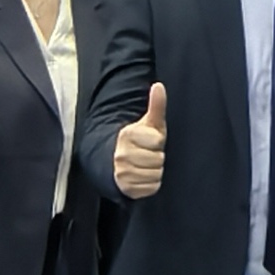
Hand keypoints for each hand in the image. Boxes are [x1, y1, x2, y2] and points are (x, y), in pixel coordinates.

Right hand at [115, 80, 167, 199]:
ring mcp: (122, 173)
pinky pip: (152, 187)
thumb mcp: (149, 122)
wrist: (116, 162)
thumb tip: (158, 85)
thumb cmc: (139, 139)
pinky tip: (145, 176)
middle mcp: (121, 155)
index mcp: (127, 135)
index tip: (151, 140)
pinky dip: (151, 183)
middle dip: (157, 157)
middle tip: (149, 153)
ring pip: (155, 174)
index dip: (158, 141)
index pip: (157, 141)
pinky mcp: (126, 188)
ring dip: (155, 170)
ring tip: (147, 164)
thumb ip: (156, 104)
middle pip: (158, 159)